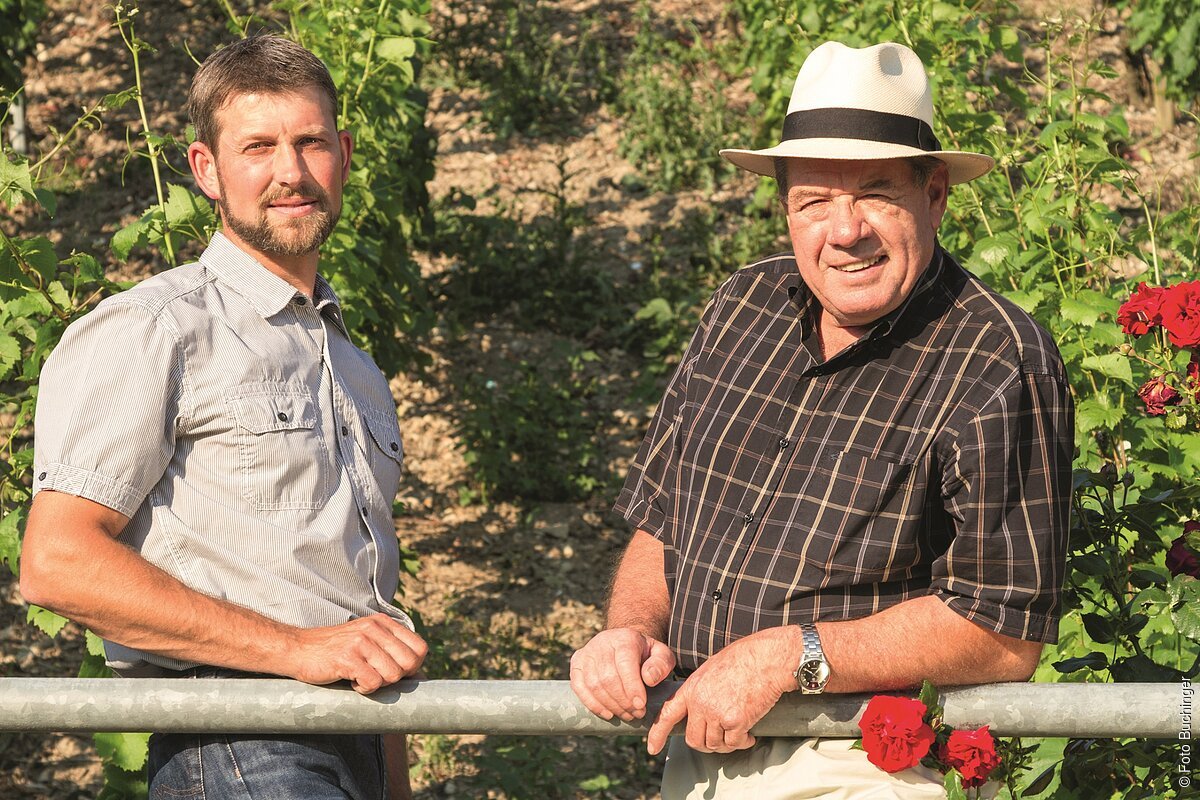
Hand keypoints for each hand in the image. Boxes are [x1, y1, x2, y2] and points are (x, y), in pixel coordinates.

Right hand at [289, 614, 426, 694]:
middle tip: (375, 677)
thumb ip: (390, 651)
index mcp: (383, 623)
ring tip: (359, 677)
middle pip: (409, 663)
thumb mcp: (366, 641)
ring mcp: (360, 641)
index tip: (395, 674)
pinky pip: (372, 682)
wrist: (297, 649)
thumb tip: (421, 676)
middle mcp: (374, 628)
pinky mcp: (347, 657)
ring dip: (377, 684)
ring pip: (393, 674)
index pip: (420, 648)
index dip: (413, 667)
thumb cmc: (334, 651)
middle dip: (396, 678)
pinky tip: (351, 681)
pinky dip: (363, 689)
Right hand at [570, 628, 675, 721]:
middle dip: (623, 701)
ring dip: (610, 705)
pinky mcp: (576, 663)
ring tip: (626, 714)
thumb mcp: (662, 655)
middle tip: (636, 713)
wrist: (625, 645)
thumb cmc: (646, 655)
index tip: (641, 705)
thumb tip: (649, 679)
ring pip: (593, 684)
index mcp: (624, 638)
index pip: (625, 663)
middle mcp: (602, 642)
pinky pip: (578, 686)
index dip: (632, 687)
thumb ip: (661, 664)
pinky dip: (592, 704)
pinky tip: (608, 713)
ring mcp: (587, 652)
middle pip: (608, 677)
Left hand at [646, 627, 797, 754]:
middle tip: (722, 739)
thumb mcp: (712, 669)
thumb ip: (703, 689)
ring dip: (727, 744)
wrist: (768, 658)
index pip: (667, 714)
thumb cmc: (746, 658)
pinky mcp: (735, 721)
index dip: (658, 733)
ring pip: (715, 745)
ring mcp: (716, 712)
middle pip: (694, 740)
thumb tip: (701, 708)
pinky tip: (750, 734)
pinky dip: (743, 743)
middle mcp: (700, 702)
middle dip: (707, 744)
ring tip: (739, 733)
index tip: (652, 748)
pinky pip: (734, 744)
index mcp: (692, 687)